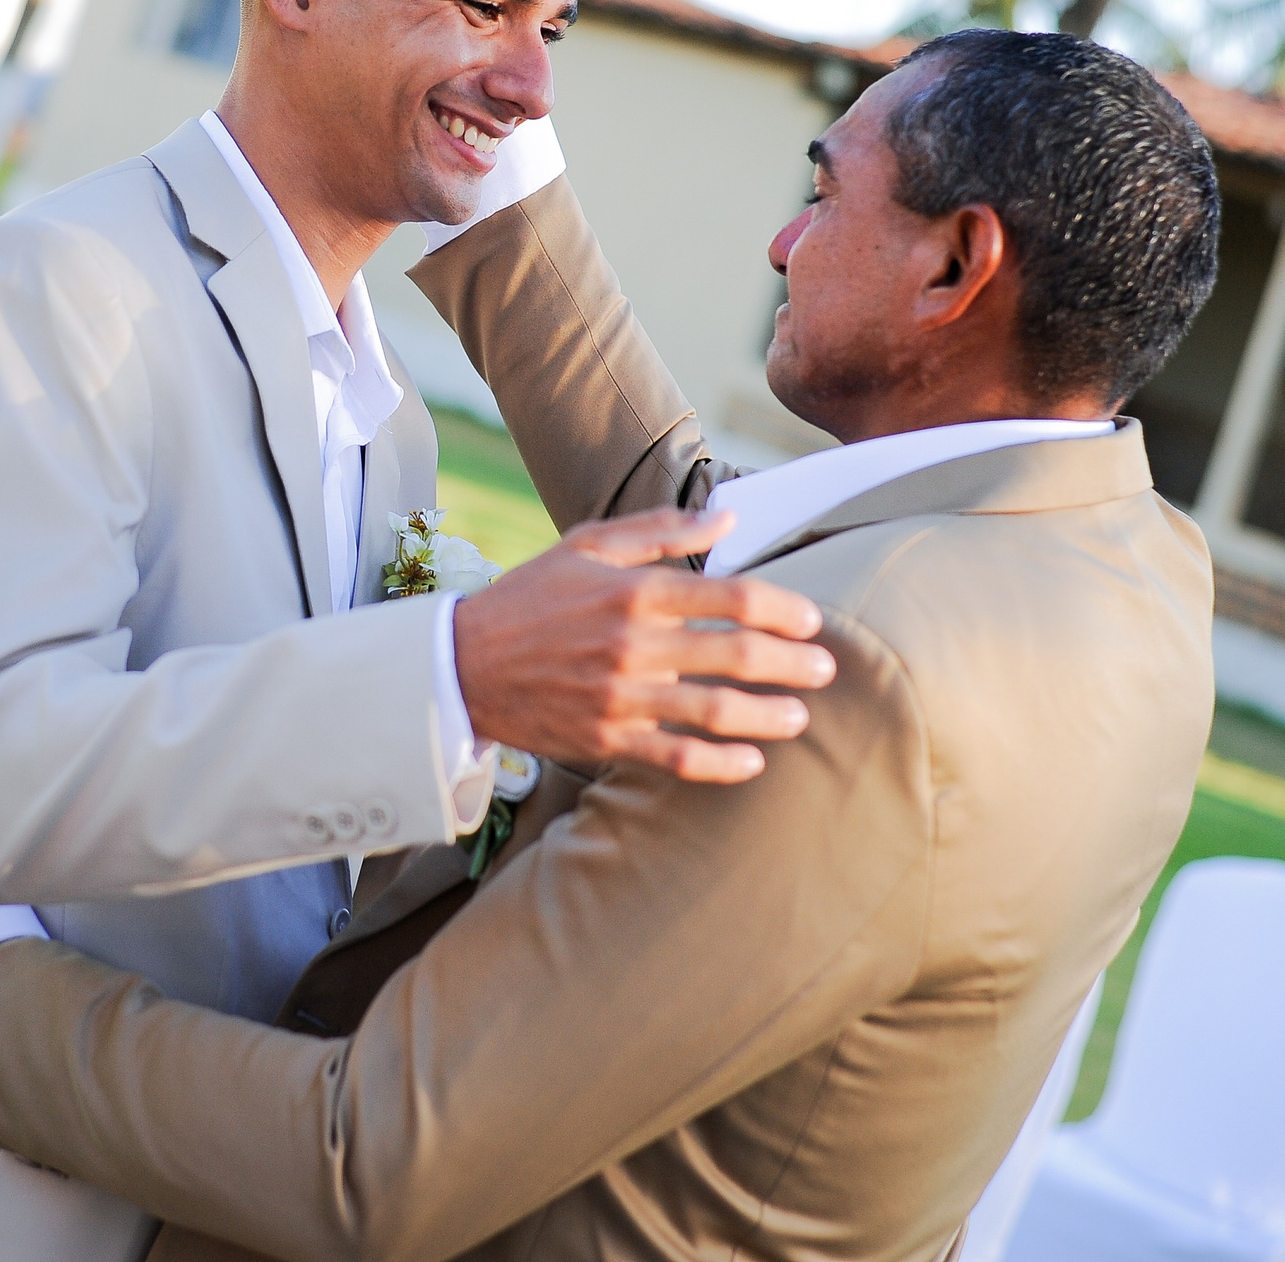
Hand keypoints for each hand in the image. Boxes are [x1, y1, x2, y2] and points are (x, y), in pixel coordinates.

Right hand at [454, 507, 832, 782]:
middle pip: (736, 656)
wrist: (459, 664)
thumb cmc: (529, 598)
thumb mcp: (586, 545)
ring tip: (799, 717)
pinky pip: (678, 759)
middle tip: (825, 669)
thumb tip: (728, 520)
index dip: (782, 609)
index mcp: (633, 591)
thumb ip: (660, 533)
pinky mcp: (606, 738)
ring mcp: (620, 697)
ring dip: (769, 716)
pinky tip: (752, 761)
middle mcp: (632, 644)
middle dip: (793, 664)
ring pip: (715, 712)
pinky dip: (722, 764)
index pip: (731, 598)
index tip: (811, 619)